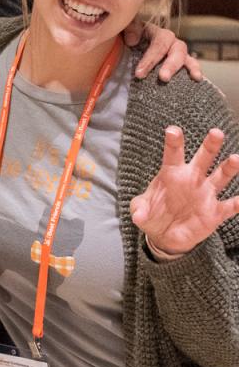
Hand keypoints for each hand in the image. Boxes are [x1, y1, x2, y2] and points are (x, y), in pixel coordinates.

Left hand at [126, 22, 202, 81]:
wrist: (122, 46)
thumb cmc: (122, 37)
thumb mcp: (122, 28)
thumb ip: (128, 29)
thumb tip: (133, 41)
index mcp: (155, 32)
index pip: (159, 43)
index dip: (151, 58)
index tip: (140, 73)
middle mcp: (169, 41)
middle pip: (177, 49)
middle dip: (171, 65)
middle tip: (163, 78)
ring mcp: (175, 52)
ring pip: (186, 56)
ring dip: (190, 67)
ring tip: (195, 77)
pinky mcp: (177, 63)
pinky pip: (189, 65)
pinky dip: (194, 71)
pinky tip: (198, 80)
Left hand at [130, 126, 238, 256]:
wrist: (166, 236)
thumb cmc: (152, 215)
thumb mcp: (141, 211)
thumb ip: (140, 210)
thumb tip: (138, 216)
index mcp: (172, 173)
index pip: (173, 154)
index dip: (173, 142)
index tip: (172, 130)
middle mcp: (192, 179)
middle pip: (203, 158)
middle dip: (210, 145)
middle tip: (216, 132)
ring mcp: (205, 194)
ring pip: (220, 177)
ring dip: (228, 168)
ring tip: (235, 159)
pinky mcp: (215, 212)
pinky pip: (230, 206)